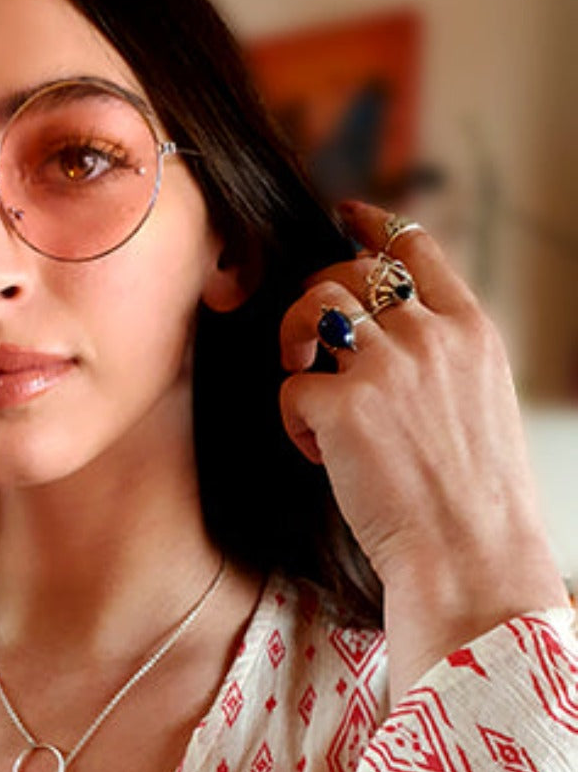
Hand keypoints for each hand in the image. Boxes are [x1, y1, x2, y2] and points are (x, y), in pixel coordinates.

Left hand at [279, 200, 567, 699]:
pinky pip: (292, 385)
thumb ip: (441, 360)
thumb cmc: (474, 500)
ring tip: (307, 388)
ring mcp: (387, 367)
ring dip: (296, 341)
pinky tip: (318, 453)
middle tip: (307, 347)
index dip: (371, 225)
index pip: (417, 246)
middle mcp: (431, 336)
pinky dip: (294, 418)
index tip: (344, 215)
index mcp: (472, 331)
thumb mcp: (478, 406)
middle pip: (350, 271)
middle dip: (316, 298)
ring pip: (314, 306)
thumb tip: (391, 339)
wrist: (471, 557)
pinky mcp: (342, 407)